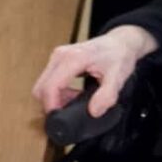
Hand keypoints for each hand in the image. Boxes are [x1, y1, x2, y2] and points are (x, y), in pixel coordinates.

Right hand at [32, 25, 158, 116]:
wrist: (120, 42)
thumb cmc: (119, 55)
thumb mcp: (118, 77)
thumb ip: (107, 95)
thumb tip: (94, 111)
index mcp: (73, 58)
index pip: (50, 87)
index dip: (52, 107)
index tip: (61, 119)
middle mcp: (61, 55)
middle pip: (41, 88)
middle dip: (52, 104)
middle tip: (70, 111)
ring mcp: (58, 56)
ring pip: (43, 85)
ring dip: (55, 98)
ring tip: (74, 102)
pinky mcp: (58, 59)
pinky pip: (49, 81)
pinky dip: (57, 91)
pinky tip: (73, 94)